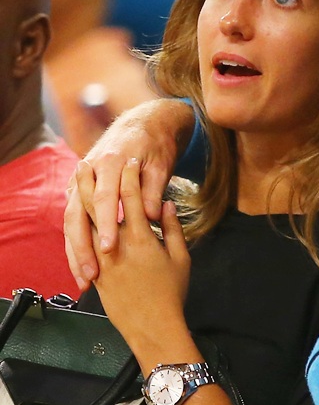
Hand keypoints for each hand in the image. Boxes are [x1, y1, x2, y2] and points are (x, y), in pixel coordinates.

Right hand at [64, 98, 194, 289]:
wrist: (142, 124)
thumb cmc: (155, 145)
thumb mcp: (160, 163)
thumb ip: (154, 189)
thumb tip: (152, 215)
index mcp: (110, 162)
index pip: (105, 198)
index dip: (107, 224)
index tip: (110, 248)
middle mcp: (90, 173)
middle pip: (79, 214)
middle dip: (84, 247)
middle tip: (93, 275)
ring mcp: (81, 182)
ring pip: (71, 221)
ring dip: (76, 252)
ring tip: (85, 280)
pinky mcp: (80, 192)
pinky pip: (74, 222)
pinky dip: (75, 245)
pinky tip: (82, 267)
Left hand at [93, 158, 190, 356]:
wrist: (153, 326)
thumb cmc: (172, 291)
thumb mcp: (181, 257)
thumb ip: (171, 228)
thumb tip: (164, 204)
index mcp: (141, 237)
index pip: (132, 197)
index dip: (132, 176)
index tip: (133, 160)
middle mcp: (116, 244)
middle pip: (100, 205)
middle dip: (94, 181)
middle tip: (91, 162)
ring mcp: (102, 258)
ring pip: (86, 222)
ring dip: (81, 198)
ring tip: (79, 181)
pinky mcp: (95, 272)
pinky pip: (82, 245)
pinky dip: (79, 226)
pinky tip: (78, 215)